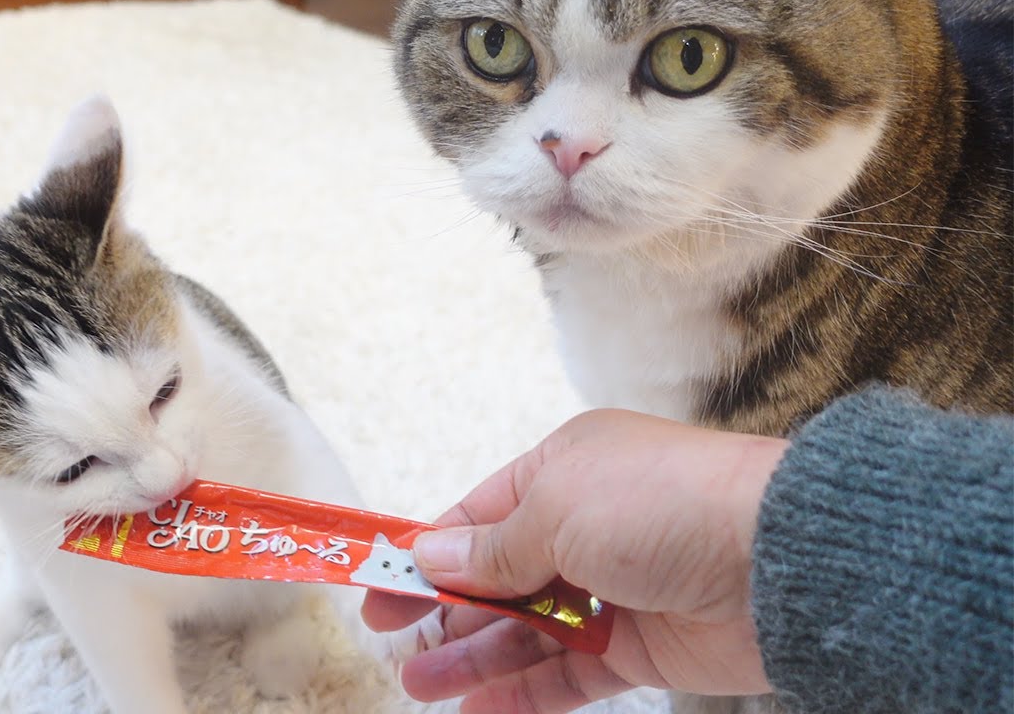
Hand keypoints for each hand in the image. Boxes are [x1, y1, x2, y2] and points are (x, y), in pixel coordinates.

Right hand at [362, 409, 787, 713]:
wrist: (782, 558)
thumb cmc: (665, 505)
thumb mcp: (558, 510)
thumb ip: (492, 548)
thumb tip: (430, 557)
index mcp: (563, 472)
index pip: (478, 517)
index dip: (426, 554)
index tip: (379, 591)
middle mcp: (585, 528)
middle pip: (496, 579)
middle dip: (444, 613)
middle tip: (396, 649)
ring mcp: (612, 590)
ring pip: (526, 631)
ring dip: (473, 658)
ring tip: (421, 688)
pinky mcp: (640, 648)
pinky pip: (567, 674)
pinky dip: (523, 692)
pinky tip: (479, 711)